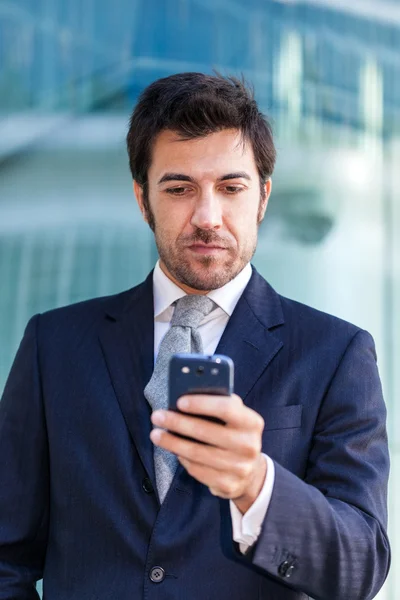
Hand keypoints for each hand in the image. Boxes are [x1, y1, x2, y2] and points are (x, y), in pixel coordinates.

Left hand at [150, 394, 266, 512]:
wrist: (251, 471)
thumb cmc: (235, 434)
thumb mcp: (235, 417)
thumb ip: (218, 404)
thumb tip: (187, 396)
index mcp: (252, 422)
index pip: (226, 408)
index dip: (202, 404)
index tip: (179, 402)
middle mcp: (249, 445)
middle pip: (206, 432)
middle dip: (177, 422)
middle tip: (157, 416)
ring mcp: (239, 468)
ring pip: (196, 453)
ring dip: (172, 442)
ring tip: (155, 434)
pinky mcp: (227, 485)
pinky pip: (196, 470)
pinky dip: (181, 458)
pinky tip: (172, 450)